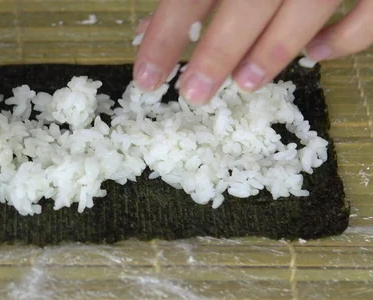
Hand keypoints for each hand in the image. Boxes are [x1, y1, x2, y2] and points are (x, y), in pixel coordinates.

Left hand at [133, 0, 372, 104]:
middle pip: (249, 1)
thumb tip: (152, 24)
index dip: (166, 34)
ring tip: (245, 84)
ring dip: (274, 51)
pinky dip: (345, 38)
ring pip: (308, 5)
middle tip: (194, 94)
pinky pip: (370, 10)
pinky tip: (316, 54)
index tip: (146, 78)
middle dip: (218, 52)